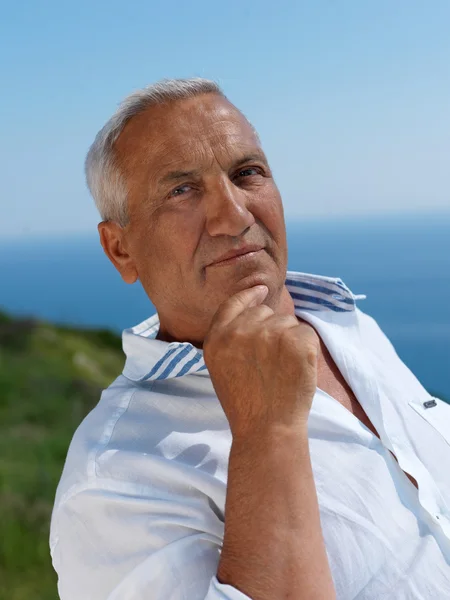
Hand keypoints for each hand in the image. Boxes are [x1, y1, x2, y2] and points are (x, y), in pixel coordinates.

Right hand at [203, 285, 319, 439]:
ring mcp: (270, 334)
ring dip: (290, 340)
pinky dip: (307, 349)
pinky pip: (307, 333)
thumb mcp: (220, 366)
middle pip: (265, 312)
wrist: (267, 429)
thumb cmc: (244, 403)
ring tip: (282, 370)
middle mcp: (241, 331)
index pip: (234, 303)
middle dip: (272, 328)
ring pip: (288, 322)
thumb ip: (229, 335)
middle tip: (271, 361)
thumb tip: (256, 304)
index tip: (262, 291)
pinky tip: (298, 370)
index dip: (250, 295)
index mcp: (218, 337)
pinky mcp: (297, 342)